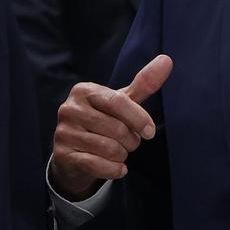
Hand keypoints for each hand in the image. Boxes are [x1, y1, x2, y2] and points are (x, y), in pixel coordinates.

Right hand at [49, 54, 172, 200]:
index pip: (118, 102)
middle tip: (130, 142)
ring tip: (120, 152)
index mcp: (84, 90)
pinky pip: (97, 165)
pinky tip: (118, 168)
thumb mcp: (122, 102)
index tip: (150, 132)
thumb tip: (167, 60)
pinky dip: (114, 169)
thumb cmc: (103, 121)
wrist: (76, 153)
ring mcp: (64, 132)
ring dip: (122, 155)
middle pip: (116, 128)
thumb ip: (144, 84)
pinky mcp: (63, 155)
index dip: (138, 118)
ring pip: (108, 148)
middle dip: (131, 140)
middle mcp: (70, 108)